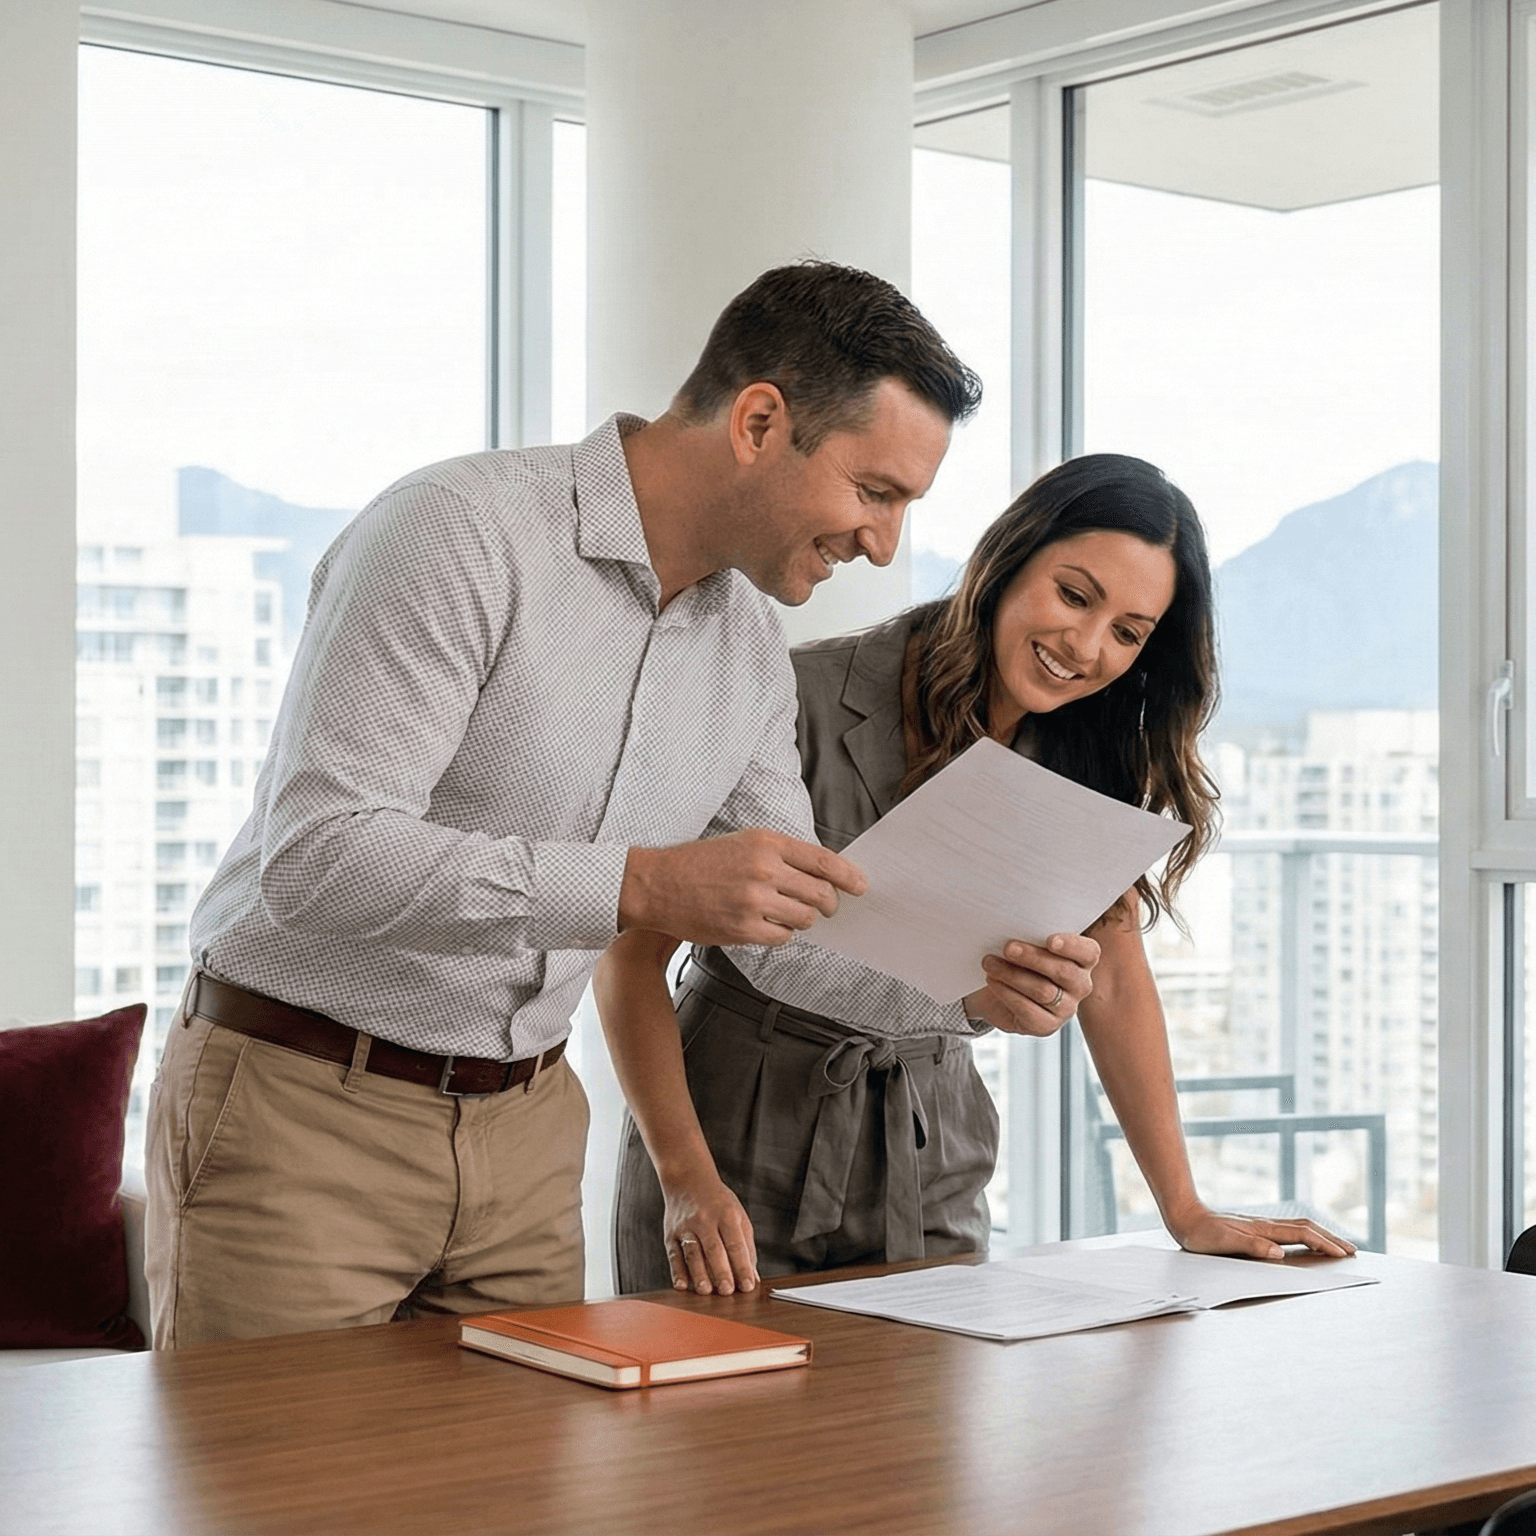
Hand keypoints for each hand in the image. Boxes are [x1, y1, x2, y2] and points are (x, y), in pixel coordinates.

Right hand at [619, 829, 866, 946]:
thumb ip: (783, 855)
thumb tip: (824, 873)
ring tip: (782, 913)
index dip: (848, 876)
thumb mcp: (744, 843)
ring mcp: (754, 901)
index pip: (823, 861)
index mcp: (767, 843)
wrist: (658, 884)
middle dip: (827, 904)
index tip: (861, 886)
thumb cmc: (701, 862)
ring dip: (801, 920)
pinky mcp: (743, 928)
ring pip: (804, 919)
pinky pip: (782, 937)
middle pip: (820, 894)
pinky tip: (763, 924)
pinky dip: (779, 934)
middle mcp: (764, 870)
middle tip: (824, 907)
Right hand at [660, 1168, 758, 1294]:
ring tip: (706, 1291)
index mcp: (726, 1214)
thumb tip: (752, 1276)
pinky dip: (677, 1271)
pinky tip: (682, 1285)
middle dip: (721, 1272)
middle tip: (728, 1292)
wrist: (688, 1179)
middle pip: (714, 1249)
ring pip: (693, 1253)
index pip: (736, 1244)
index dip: (742, 1266)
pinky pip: (674, 1254)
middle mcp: (705, 1219)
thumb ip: (746, 1246)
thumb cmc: (718, 1202)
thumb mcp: (738, 1216)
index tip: (748, 1286)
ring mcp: (686, 1226)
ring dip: (699, 1274)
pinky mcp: (671, 1234)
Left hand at [962, 932, 1100, 1036]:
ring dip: (1012, 975)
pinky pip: (1028, 1010)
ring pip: (1043, 991)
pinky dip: (1007, 994)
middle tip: (1008, 947)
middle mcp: (1080, 985)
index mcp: (1082, 960)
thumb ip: (1031, 936)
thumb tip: (1016, 925)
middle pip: (1063, 971)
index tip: (1050, 940)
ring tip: (990, 963)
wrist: (997, 990)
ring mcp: (1066, 1008)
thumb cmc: (1017, 960)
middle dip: (1033, 957)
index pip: (1089, 952)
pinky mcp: (1047, 1026)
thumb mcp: (1026, 944)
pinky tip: (993, 981)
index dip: (1072, 946)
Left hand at [1165, 1201, 1357, 1260]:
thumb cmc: (1201, 1234)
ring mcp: (1260, 1225)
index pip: (1303, 1234)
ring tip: (1336, 1246)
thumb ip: (1251, 1247)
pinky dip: (1304, 1235)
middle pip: (1306, 1228)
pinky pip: (1287, 1230)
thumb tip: (1279, 1254)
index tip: (1345, 1254)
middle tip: (1352, 1250)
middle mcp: (1265, 1224)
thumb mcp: (1223, 1244)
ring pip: (1298, 1227)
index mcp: (1263, 1229)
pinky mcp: (1253, 1228)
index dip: (1325, 1244)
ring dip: (1320, 1235)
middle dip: (1331, 1238)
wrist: (1183, 1216)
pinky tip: (1304, 1242)